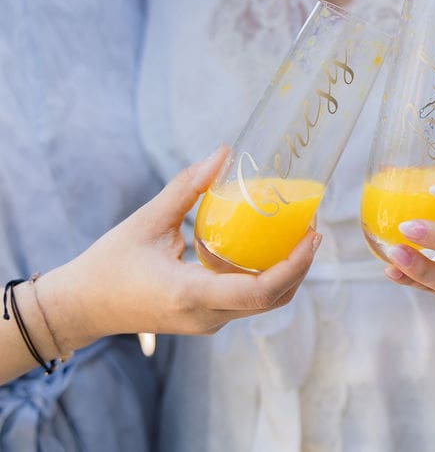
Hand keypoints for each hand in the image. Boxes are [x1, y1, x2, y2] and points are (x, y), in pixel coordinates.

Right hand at [37, 147, 319, 350]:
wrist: (82, 308)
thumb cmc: (109, 264)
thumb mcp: (146, 222)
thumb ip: (185, 188)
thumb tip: (222, 152)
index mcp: (190, 295)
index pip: (259, 291)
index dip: (294, 265)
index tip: (312, 235)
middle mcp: (206, 316)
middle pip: (274, 298)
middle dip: (301, 264)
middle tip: (313, 226)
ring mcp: (208, 322)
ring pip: (265, 303)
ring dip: (289, 271)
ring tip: (300, 233)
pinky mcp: (208, 319)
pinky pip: (249, 300)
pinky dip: (268, 276)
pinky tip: (272, 245)